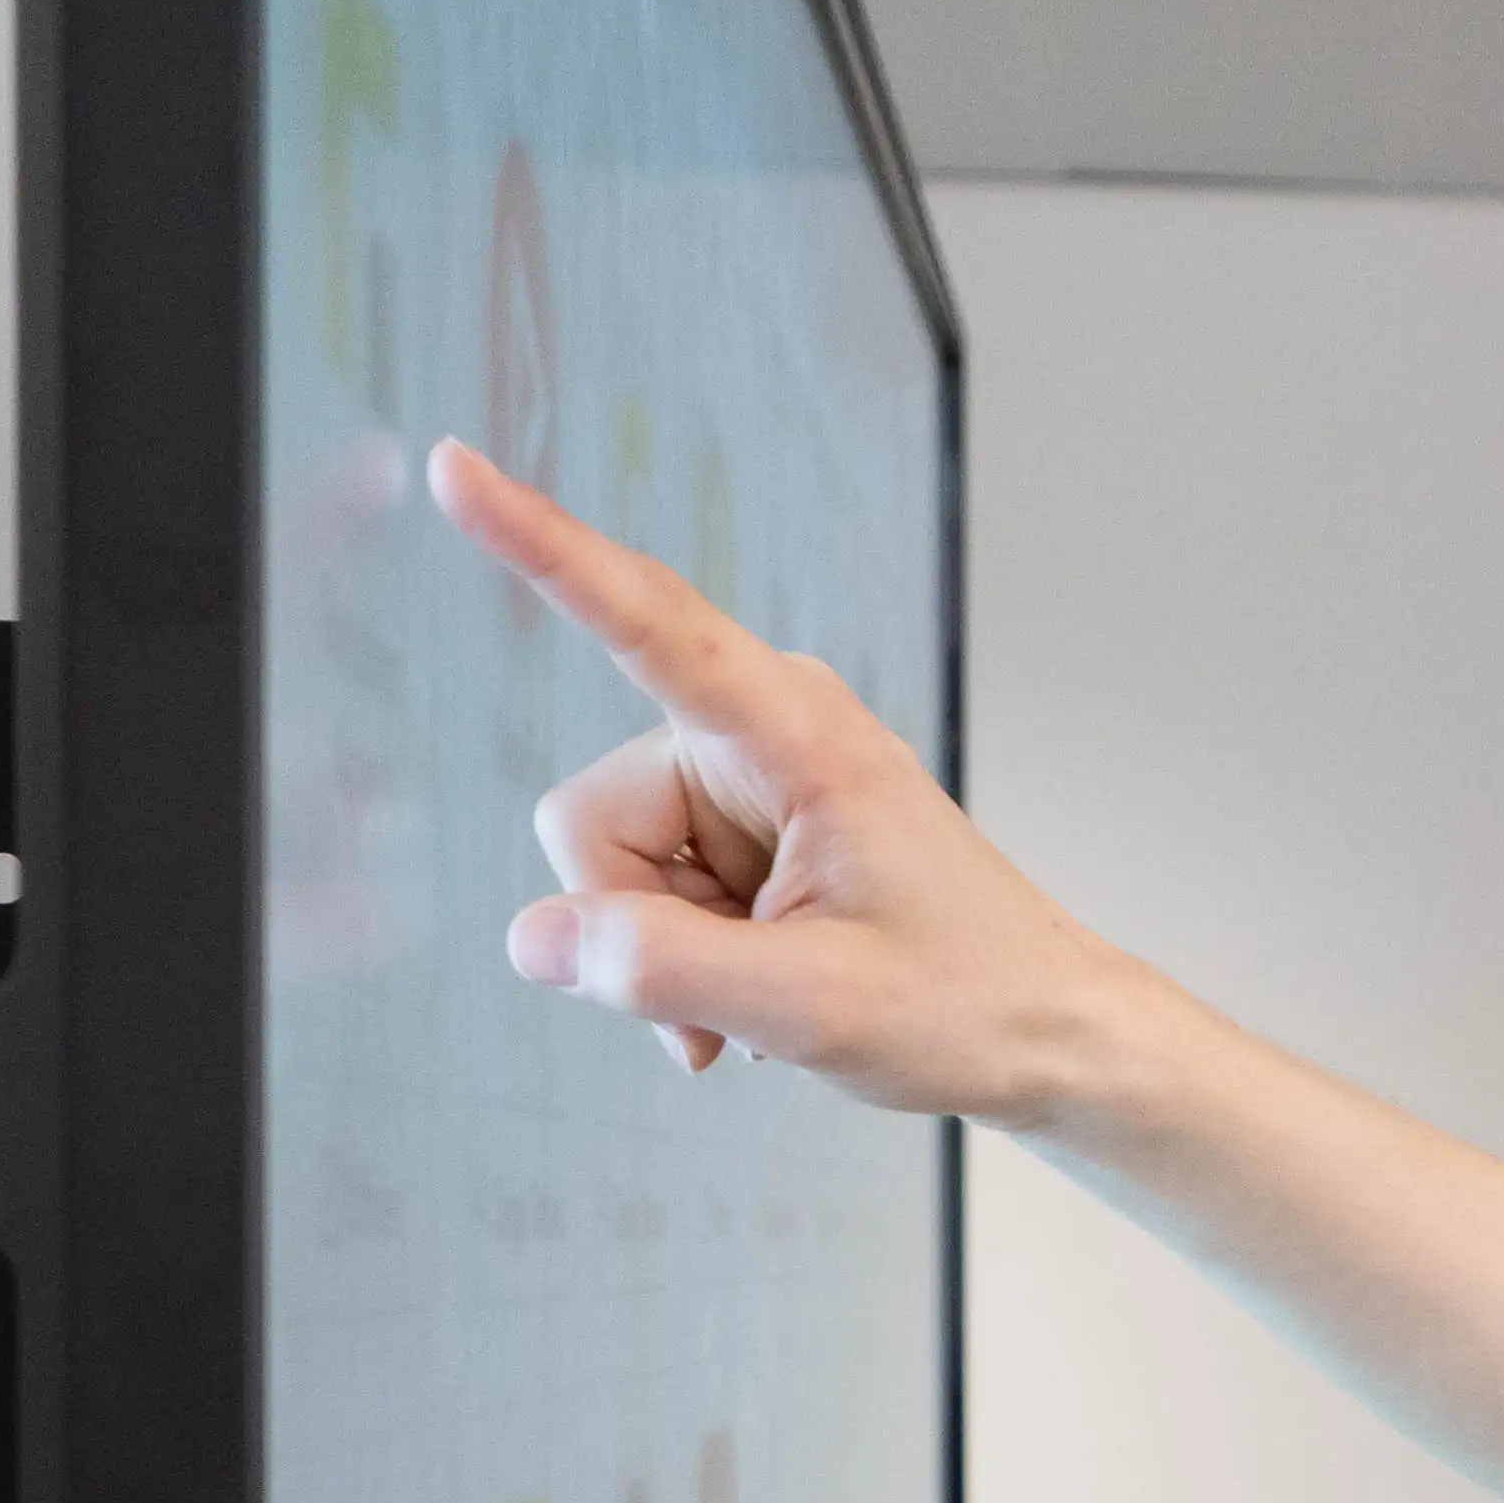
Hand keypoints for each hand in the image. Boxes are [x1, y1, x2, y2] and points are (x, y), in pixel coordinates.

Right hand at [431, 437, 1119, 1125]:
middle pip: (596, 814)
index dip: (540, 544)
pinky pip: (652, 889)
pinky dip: (683, 956)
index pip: (646, 621)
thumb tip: (533, 937)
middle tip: (727, 1012)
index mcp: (800, 735)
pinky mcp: (748, 825)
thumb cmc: (965, 1005)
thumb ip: (659, 968)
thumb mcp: (808, 1007)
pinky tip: (751, 1001)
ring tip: (760, 1005)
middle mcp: (765, 729)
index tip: (456, 467)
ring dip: (663, 952)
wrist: (1048, 1035)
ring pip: (614, 862)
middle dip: (632, 922)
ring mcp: (753, 777)